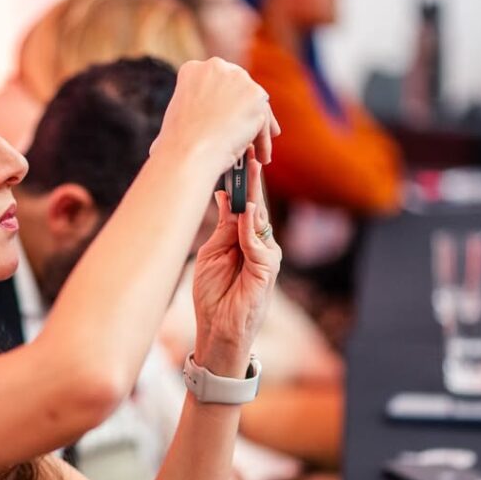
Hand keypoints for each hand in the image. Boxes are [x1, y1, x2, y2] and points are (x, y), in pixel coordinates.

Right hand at [153, 58, 280, 176]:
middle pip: (240, 88)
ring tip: (257, 149)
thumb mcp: (177, 117)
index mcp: (193, 70)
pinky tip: (261, 156)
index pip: (217, 82)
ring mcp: (239, 80)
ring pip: (256, 105)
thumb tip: (195, 127)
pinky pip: (265, 122)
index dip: (225, 99)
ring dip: (259, 127)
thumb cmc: (177, 145)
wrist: (190, 152)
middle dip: (245, 108)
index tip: (228, 113)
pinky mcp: (257, 97)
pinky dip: (264, 141)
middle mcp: (217, 68)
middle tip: (247, 128)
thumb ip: (193, 110)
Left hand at [191, 152, 281, 375]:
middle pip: (255, 205)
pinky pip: (260, 244)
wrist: (217, 329)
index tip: (235, 155)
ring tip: (248, 168)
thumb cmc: (212, 295)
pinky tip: (245, 211)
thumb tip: (222, 195)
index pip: (243, 203)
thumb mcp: (211, 253)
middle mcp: (258, 243)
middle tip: (247, 150)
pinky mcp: (268, 270)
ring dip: (252, 194)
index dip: (239, 181)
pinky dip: (251, 228)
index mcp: (242, 238)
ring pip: (260, 219)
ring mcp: (266, 256)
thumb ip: (222, 227)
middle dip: (250, 179)